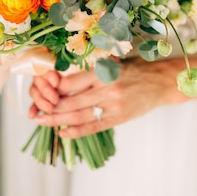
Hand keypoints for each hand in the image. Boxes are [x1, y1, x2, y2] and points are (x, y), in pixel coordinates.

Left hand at [28, 57, 183, 137]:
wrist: (160, 82)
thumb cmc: (134, 70)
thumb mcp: (112, 63)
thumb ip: (91, 71)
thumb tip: (62, 79)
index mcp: (102, 71)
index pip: (69, 82)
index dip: (52, 88)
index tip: (42, 91)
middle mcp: (106, 88)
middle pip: (70, 101)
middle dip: (50, 108)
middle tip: (36, 112)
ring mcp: (113, 105)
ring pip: (79, 116)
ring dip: (58, 121)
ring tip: (43, 122)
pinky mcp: (119, 118)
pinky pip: (94, 127)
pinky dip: (77, 131)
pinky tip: (64, 133)